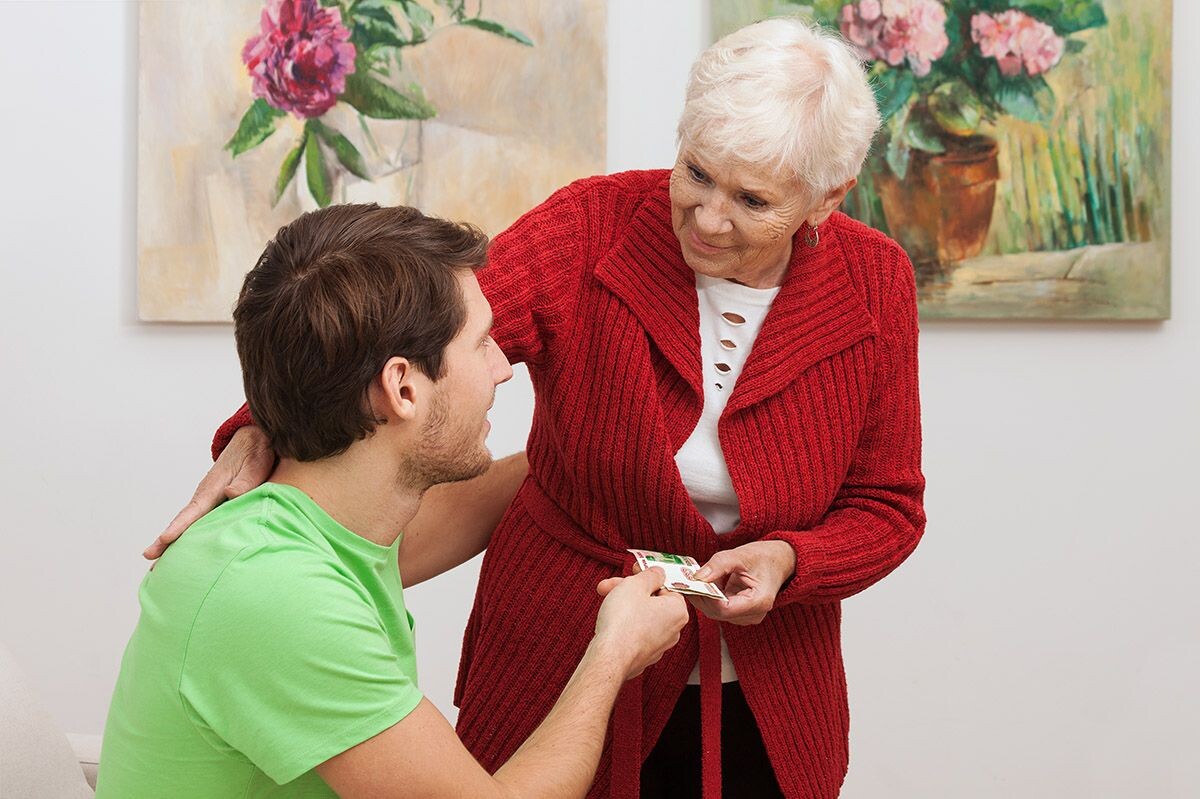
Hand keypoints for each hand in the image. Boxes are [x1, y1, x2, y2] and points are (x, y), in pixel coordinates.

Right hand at [142, 426, 275, 559]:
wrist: (254, 440)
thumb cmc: (255, 454)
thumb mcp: (254, 465)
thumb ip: (245, 481)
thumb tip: (232, 495)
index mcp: (213, 487)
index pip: (194, 510)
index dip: (180, 526)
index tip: (165, 539)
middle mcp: (205, 495)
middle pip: (182, 520)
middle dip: (165, 540)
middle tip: (149, 558)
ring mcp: (208, 500)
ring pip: (188, 523)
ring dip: (172, 541)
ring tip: (158, 563)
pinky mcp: (214, 503)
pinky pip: (198, 522)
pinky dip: (187, 536)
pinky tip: (182, 550)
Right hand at [594, 569, 688, 679]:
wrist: (609, 657)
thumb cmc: (624, 622)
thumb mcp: (636, 585)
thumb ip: (650, 575)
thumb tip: (658, 573)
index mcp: (678, 611)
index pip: (666, 586)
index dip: (646, 577)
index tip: (633, 571)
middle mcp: (673, 630)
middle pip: (652, 601)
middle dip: (629, 590)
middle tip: (611, 585)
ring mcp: (658, 645)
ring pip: (642, 616)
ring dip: (624, 604)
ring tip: (605, 598)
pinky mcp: (643, 655)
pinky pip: (635, 632)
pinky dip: (623, 623)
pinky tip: (609, 620)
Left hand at [688, 541, 795, 625]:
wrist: (780, 561)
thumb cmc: (764, 557)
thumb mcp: (740, 555)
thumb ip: (718, 565)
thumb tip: (696, 577)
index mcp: (758, 602)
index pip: (723, 609)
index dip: (704, 598)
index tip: (690, 583)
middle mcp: (754, 615)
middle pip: (717, 613)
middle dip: (701, 597)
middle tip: (685, 580)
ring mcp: (748, 616)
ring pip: (716, 612)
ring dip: (704, 596)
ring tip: (696, 578)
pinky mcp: (741, 613)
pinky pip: (720, 608)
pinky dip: (710, 596)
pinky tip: (706, 583)